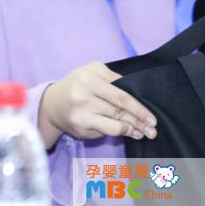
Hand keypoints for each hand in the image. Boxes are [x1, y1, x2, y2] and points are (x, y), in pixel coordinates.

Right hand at [37, 62, 156, 148]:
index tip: (152, 118)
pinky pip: (105, 132)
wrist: (52, 103)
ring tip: (142, 133)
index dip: (139, 109)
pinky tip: (127, 133)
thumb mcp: (92, 71)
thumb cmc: (77, 84)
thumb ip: (113, 79)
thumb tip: (136, 96)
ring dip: (131, 131)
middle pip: (119, 113)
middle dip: (139, 122)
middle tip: (153, 130)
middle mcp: (82, 98)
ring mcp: (80, 116)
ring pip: (114, 126)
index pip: (120, 97)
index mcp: (88, 80)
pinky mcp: (80, 129)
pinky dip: (118, 134)